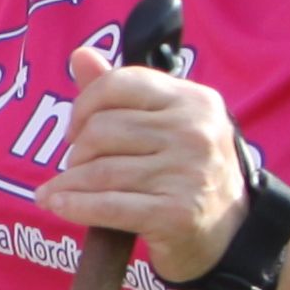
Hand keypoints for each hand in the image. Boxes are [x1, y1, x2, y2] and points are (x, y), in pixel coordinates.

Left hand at [43, 39, 246, 286]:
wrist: (231, 235)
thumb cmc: (190, 175)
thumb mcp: (170, 125)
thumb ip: (124, 92)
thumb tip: (80, 54)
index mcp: (196, 101)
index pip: (121, 84)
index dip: (85, 104)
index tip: (77, 129)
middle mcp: (196, 132)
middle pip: (103, 129)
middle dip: (78, 150)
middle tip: (79, 166)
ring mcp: (188, 173)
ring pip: (99, 170)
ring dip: (68, 183)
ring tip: (57, 190)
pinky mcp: (175, 214)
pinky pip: (107, 205)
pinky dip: (74, 206)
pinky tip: (57, 204)